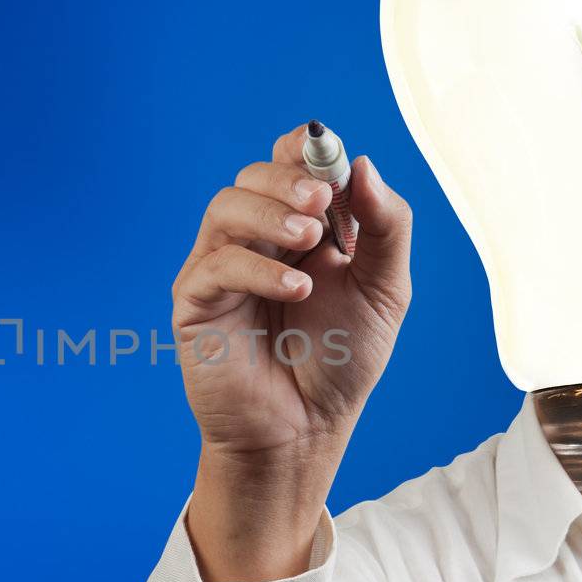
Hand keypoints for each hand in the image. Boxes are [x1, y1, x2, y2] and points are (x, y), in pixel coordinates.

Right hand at [171, 124, 411, 580]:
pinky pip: (216, 264)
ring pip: (226, 207)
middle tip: (322, 206)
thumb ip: (385, 227)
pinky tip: (296, 291)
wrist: (305, 429)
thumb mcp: (384, 289)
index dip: (306, 152)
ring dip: (270, 215)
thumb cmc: (340, 361)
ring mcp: (221, 267)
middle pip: (253, 176)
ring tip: (310, 243)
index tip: (333, 169)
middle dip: (289, 181)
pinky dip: (258, 268)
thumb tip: (362, 164)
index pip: (290, 163)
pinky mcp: (197, 302)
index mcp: (299, 227)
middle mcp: (255, 239)